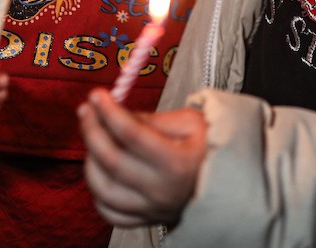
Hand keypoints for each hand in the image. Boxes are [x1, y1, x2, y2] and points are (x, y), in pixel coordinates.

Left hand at [78, 89, 205, 227]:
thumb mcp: (191, 123)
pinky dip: (98, 190)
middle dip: (91, 130)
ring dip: (90, 159)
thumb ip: (153, 119)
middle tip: (86, 110)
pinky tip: (101, 170)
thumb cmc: (210, 149)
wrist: (229, 185)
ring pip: (102, 188)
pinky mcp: (144, 220)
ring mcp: (151, 209)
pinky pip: (109, 211)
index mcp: (177, 163)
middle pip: (111, 160)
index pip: (131, 134)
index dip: (109, 112)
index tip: (97, 95)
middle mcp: (161, 190)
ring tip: (93, 139)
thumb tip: (117, 113)